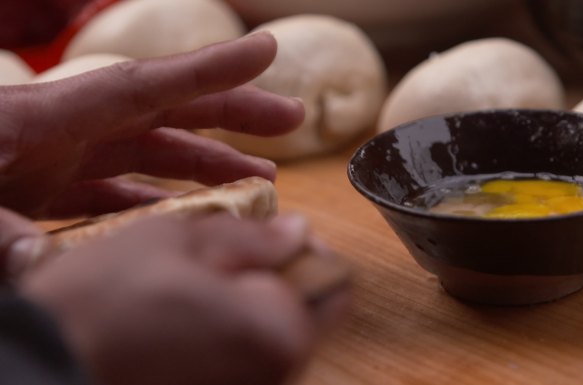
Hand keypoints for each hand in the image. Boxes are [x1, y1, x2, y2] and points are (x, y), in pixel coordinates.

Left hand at [0, 32, 303, 217]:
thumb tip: (39, 259)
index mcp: (43, 119)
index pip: (143, 87)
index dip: (209, 69)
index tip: (267, 50)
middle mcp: (63, 131)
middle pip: (166, 113)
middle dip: (234, 113)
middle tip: (292, 118)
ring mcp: (56, 158)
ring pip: (150, 153)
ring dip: (208, 164)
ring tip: (259, 180)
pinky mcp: (44, 188)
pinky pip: (115, 190)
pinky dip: (155, 197)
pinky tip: (185, 212)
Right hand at [19, 213, 348, 384]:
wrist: (43, 368)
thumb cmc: (105, 303)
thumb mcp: (180, 240)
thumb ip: (252, 236)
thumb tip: (297, 230)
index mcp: (279, 332)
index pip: (333, 283)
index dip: (305, 251)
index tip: (274, 237)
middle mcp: (275, 375)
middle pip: (304, 313)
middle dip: (274, 279)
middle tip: (225, 260)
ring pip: (271, 335)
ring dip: (247, 304)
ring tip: (194, 288)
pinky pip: (242, 358)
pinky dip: (226, 333)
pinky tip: (184, 318)